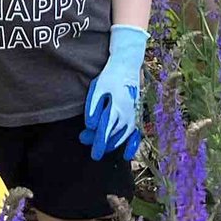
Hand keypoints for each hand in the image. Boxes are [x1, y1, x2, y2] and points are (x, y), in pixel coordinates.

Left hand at [80, 25, 146, 160]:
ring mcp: (134, 116)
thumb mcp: (98, 88)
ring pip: (122, 136)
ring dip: (111, 143)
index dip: (99, 144)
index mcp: (117, 108)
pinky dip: (132, 145)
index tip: (94, 155)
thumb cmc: (111, 76)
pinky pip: (136, 134)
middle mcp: (128, 115)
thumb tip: (90, 126)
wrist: (127, 66)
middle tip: (83, 138)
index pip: (106, 131)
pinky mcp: (137, 115)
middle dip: (99, 141)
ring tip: (99, 144)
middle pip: (113, 135)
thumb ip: (93, 107)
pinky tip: (126, 155)